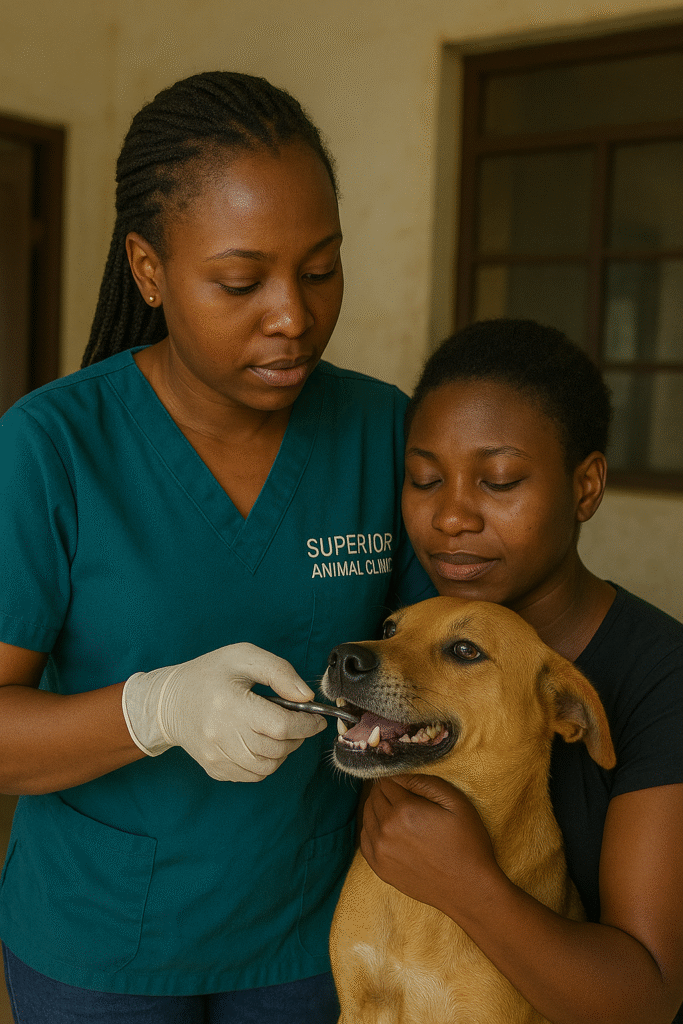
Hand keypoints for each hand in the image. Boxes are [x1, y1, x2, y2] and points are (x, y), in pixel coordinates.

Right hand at [122, 643, 325, 780]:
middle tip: (296, 721)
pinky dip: (265, 762)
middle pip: (278, 748)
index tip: (316, 718)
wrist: (169, 701)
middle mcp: (222, 735)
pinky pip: (253, 775)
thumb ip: (279, 672)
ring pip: (268, 766)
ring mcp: (217, 756)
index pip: (281, 726)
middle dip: (297, 736)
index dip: (306, 724)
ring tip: (276, 731)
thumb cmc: (210, 674)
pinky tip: (259, 742)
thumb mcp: (243, 656)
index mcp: (231, 704)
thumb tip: (306, 697)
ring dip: (282, 751)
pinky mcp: (215, 769)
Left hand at [360, 774, 497, 913]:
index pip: (386, 782)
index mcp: (404, 810)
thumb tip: (399, 774)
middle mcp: (386, 829)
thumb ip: (424, 782)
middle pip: (374, 797)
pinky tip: (387, 829)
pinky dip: (372, 829)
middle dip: (385, 791)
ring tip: (397, 811)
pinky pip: (364, 839)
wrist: (468, 889)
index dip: (396, 778)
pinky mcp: (380, 869)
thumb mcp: (455, 802)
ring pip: (367, 816)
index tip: (405, 782)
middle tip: (402, 794)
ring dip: (377, 808)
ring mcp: (380, 851)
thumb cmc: (467, 843)